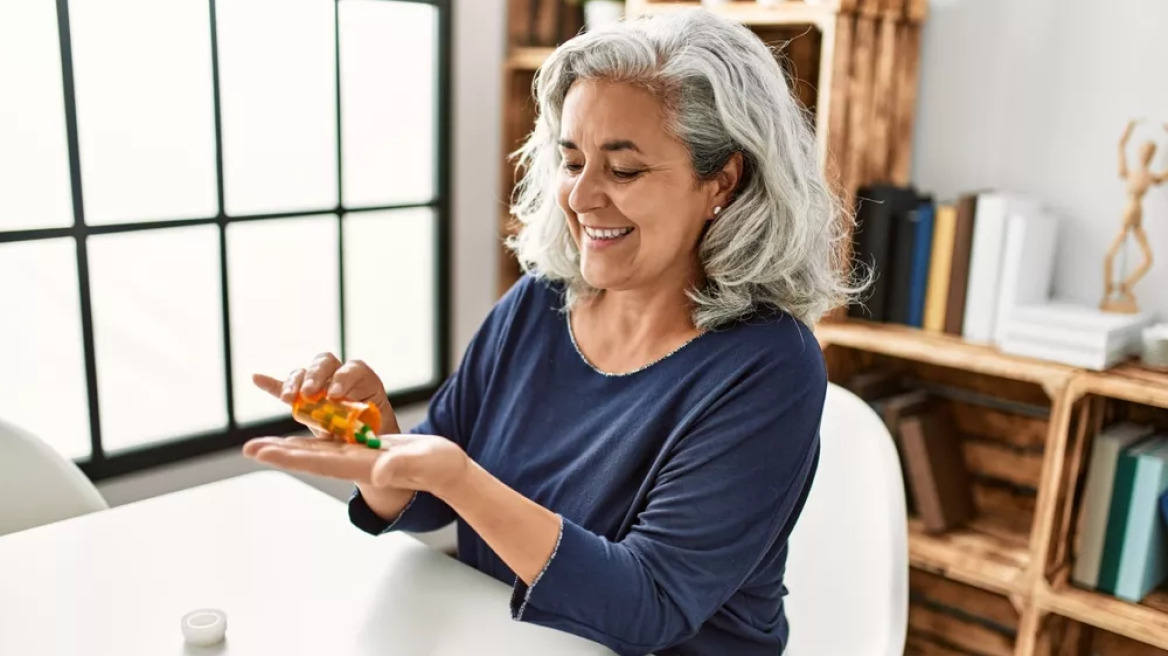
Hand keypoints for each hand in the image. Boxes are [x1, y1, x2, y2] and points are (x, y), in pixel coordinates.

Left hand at [242, 433, 469, 498]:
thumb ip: (401, 466)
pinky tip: (296, 433)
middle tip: (247, 448)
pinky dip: (309, 438)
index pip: (316, 461)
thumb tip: (381, 471)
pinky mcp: (364, 449)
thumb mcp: (423, 463)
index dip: (286, 456)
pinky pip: (329, 442)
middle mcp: (353, 462)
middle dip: (277, 452)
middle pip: (307, 457)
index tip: (259, 452)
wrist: (447, 470)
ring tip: (261, 443)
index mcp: (362, 465)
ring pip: (314, 450)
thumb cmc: (439, 467)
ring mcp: (357, 456)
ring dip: (287, 446)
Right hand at [252, 352, 400, 436]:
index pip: (354, 369)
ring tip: (290, 398)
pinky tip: (256, 378)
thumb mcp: (382, 437)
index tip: (336, 395)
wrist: (371, 447)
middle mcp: (340, 378)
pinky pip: (284, 388)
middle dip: (315, 375)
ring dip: (295, 382)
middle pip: (325, 363)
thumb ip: (377, 442)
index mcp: (365, 382)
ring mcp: (319, 387)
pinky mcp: (301, 401)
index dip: (344, 377)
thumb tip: (382, 465)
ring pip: (303, 374)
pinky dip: (271, 384)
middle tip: (310, 394)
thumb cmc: (379, 439)